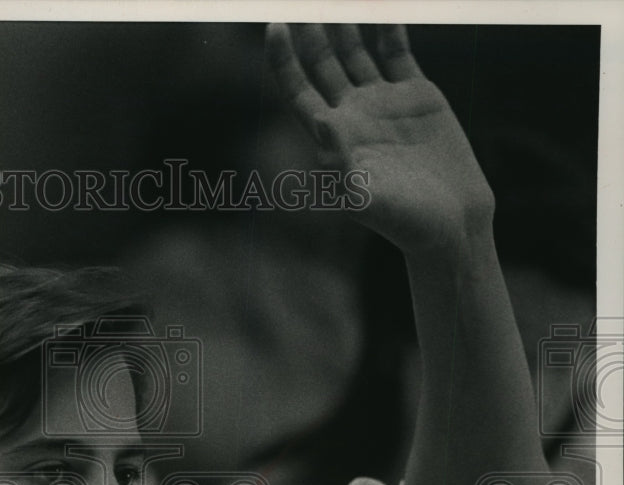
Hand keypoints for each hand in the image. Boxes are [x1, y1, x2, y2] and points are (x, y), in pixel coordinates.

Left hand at [265, 23, 494, 255]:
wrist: (451, 223)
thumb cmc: (405, 222)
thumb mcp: (369, 199)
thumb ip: (343, 167)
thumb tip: (323, 123)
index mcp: (333, 137)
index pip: (297, 90)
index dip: (282, 60)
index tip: (274, 25)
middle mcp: (353, 114)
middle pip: (322, 62)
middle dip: (311, 30)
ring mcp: (384, 103)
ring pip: (356, 51)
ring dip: (347, 21)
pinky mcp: (418, 96)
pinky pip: (397, 52)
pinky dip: (390, 27)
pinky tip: (384, 6)